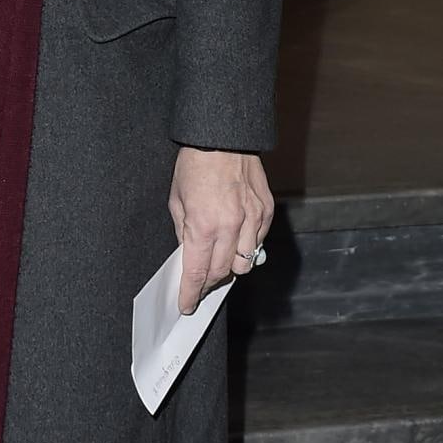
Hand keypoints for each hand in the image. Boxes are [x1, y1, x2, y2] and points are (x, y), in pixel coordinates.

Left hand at [169, 147, 272, 314]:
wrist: (221, 137)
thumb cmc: (195, 165)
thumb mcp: (177, 201)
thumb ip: (185, 232)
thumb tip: (189, 255)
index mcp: (203, 227)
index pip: (198, 273)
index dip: (191, 293)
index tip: (186, 304)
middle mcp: (231, 227)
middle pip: (222, 272)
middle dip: (208, 283)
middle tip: (199, 285)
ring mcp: (252, 219)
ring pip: (245, 263)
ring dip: (230, 268)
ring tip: (218, 263)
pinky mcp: (266, 210)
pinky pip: (258, 242)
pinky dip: (247, 247)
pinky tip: (236, 241)